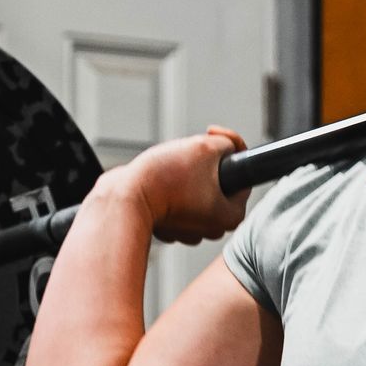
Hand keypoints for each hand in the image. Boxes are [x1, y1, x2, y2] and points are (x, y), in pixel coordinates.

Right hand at [97, 127, 249, 243]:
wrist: (124, 195)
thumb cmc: (163, 178)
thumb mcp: (206, 147)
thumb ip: (227, 144)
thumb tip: (229, 147)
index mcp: (230, 215)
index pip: (241, 177)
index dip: (228, 150)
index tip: (209, 137)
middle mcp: (213, 228)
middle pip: (219, 183)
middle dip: (204, 164)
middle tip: (187, 156)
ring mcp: (190, 228)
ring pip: (197, 189)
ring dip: (188, 173)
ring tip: (172, 168)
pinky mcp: (169, 225)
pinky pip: (178, 198)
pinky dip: (172, 186)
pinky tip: (162, 180)